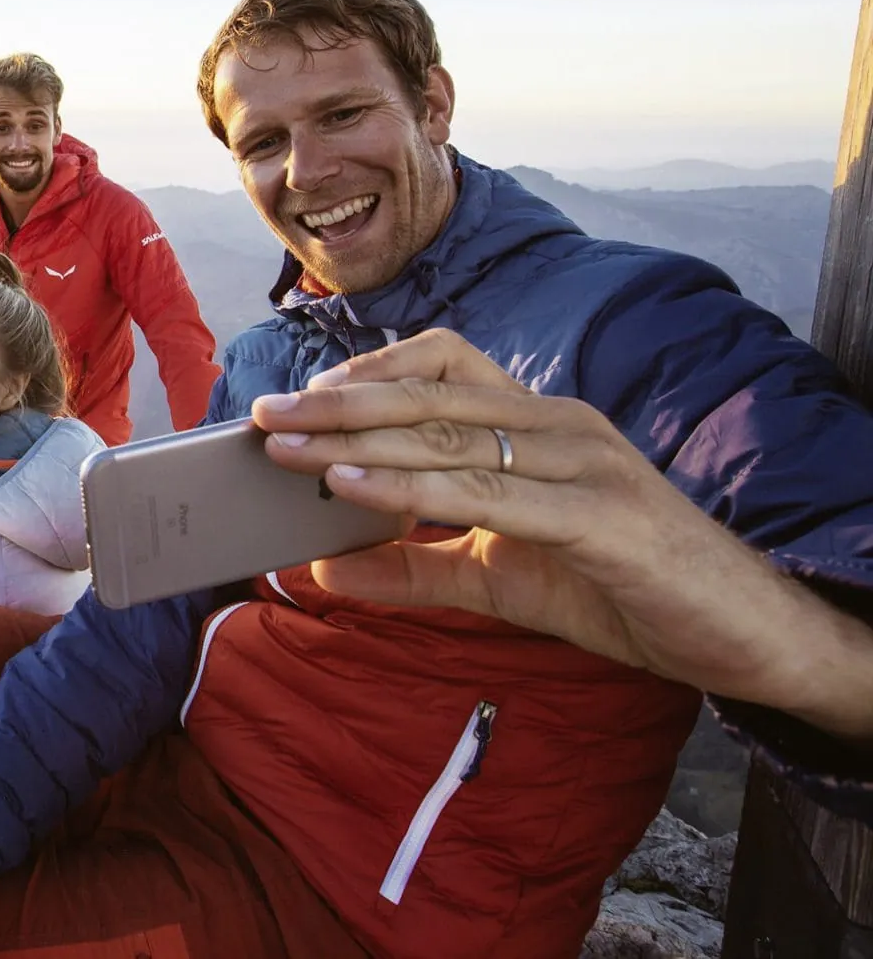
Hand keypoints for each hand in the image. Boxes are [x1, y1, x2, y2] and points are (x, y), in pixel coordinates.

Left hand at [249, 329, 872, 740]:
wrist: (740, 635)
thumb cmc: (622, 591)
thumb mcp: (500, 580)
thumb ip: (416, 570)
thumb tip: (322, 570)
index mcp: (539, 423)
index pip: (442, 368)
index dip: (367, 374)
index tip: (299, 396)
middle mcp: (560, 424)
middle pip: (430, 392)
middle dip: (338, 402)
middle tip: (264, 415)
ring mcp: (584, 462)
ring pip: (450, 434)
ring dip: (358, 440)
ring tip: (286, 448)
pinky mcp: (600, 516)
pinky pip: (489, 492)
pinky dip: (412, 487)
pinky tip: (352, 487)